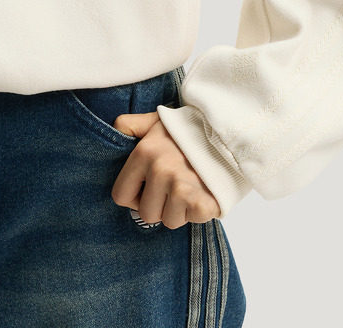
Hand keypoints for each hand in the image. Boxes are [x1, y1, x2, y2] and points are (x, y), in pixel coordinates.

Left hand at [110, 111, 222, 227]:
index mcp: (144, 152)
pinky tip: (201, 191)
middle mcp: (160, 170)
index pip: (121, 195)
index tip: (147, 188)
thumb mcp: (156, 120)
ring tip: (189, 186)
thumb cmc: (189, 130)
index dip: (133, 196)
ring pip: (168, 220)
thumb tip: (113, 130)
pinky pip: (189, 221)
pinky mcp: (200, 203)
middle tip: (173, 186)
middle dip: (158, 205)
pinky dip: (196, 211)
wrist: (230, 135)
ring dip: (178, 209)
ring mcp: (180, 188)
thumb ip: (130, 124)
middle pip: (145, 213)